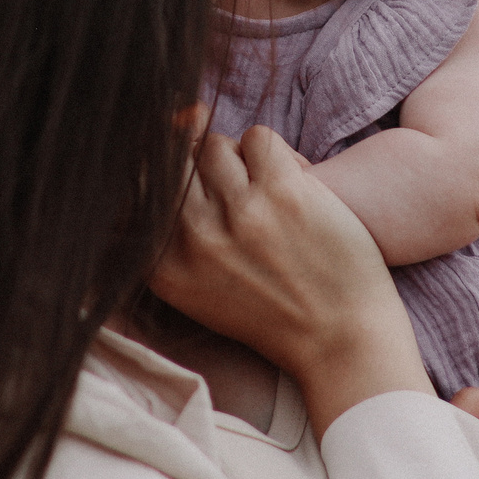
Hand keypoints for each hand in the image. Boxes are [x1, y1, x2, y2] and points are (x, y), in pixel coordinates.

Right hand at [150, 126, 431, 434]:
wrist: (339, 340)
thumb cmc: (274, 314)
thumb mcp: (198, 290)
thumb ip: (170, 238)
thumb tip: (160, 157)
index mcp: (164, 266)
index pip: (138, 189)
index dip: (166, 175)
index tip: (195, 186)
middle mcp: (194, 238)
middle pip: (176, 162)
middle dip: (201, 166)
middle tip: (237, 192)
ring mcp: (238, 213)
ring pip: (215, 145)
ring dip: (239, 159)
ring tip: (265, 191)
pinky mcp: (283, 193)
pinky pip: (259, 138)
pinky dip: (275, 154)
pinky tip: (291, 183)